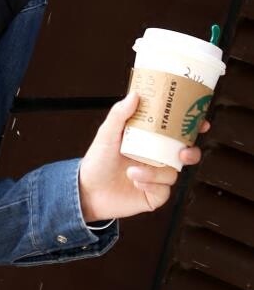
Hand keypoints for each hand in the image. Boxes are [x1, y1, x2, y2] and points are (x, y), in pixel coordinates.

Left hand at [77, 90, 211, 221]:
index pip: (175, 132)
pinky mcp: (155, 195)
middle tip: (182, 152)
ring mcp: (157, 177)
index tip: (201, 122)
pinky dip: (150, 185)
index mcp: (148, 141)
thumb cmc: (97, 161)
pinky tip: (135, 182)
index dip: (191, 127)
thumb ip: (119, 115)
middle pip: (184, 153)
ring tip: (132, 171)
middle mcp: (156, 158)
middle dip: (190, 152)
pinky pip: (164, 190)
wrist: (87, 191)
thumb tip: (135, 95)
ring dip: (155, 172)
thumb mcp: (106, 134)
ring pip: (173, 172)